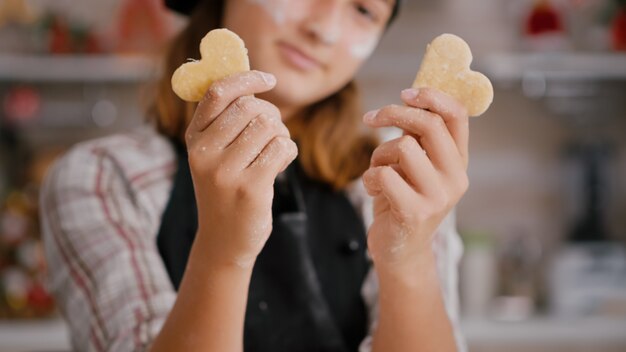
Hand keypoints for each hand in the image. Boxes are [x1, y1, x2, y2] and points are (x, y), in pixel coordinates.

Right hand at [185, 70, 297, 266]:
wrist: (224, 242)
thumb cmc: (226, 191)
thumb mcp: (215, 155)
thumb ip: (228, 121)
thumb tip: (254, 81)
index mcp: (194, 138)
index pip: (218, 92)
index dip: (247, 78)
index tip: (268, 79)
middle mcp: (204, 153)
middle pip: (251, 107)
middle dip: (272, 116)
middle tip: (272, 135)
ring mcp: (225, 172)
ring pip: (270, 126)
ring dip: (281, 136)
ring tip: (273, 153)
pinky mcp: (249, 188)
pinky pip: (282, 147)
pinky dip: (288, 152)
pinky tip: (279, 166)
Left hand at [362, 87, 468, 275]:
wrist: (400, 252)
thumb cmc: (402, 201)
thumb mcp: (415, 166)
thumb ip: (417, 138)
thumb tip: (408, 98)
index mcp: (458, 161)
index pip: (457, 116)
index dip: (432, 96)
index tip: (406, 92)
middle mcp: (456, 178)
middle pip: (429, 124)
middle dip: (394, 114)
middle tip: (371, 118)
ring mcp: (438, 197)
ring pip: (402, 147)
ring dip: (378, 155)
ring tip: (378, 173)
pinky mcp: (415, 212)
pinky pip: (384, 174)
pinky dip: (370, 178)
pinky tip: (375, 192)